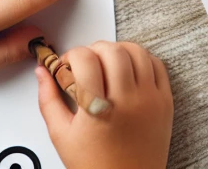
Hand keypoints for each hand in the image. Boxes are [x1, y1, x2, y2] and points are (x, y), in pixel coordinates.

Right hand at [38, 41, 172, 168]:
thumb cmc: (96, 166)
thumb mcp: (62, 137)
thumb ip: (49, 101)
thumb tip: (42, 73)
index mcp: (98, 109)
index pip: (86, 60)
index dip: (71, 56)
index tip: (67, 65)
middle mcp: (128, 100)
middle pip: (112, 51)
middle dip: (94, 50)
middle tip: (85, 63)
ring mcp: (150, 98)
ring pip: (137, 52)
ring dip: (118, 50)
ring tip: (107, 63)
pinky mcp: (165, 100)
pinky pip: (157, 64)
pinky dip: (142, 59)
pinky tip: (129, 68)